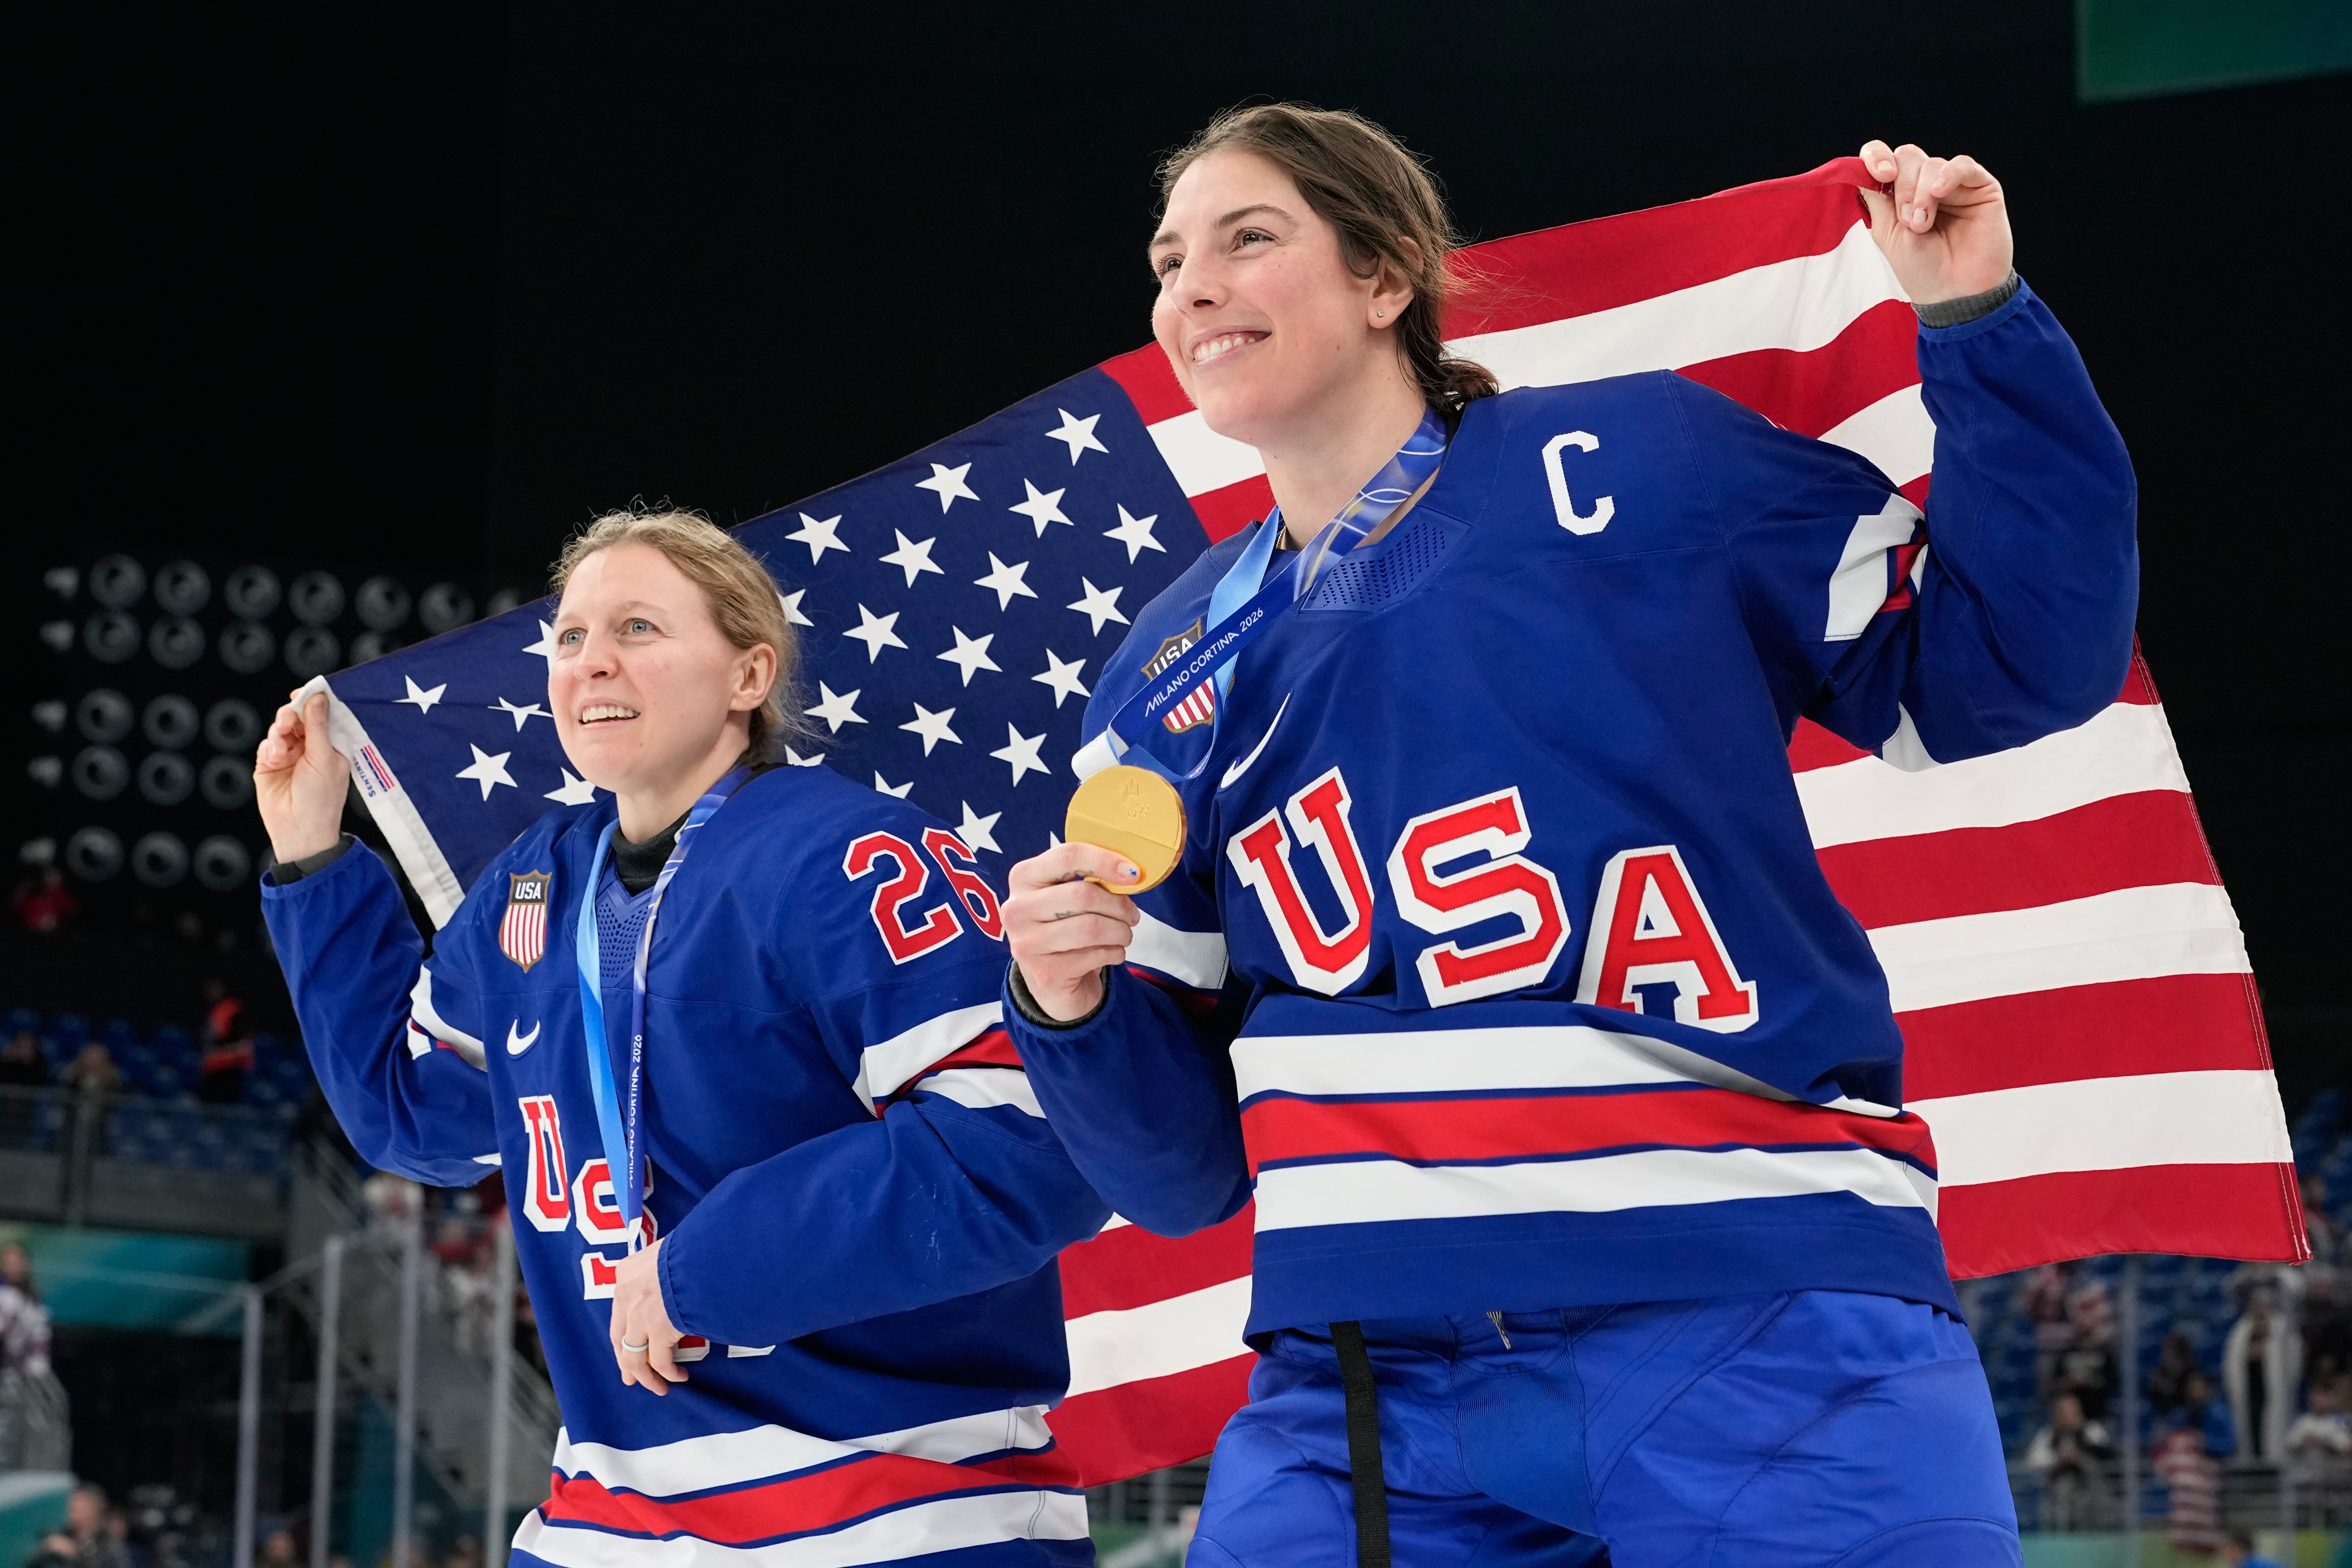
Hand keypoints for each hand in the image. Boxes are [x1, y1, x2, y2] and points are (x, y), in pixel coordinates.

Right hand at [255, 690, 351, 864]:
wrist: (299, 829)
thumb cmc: (321, 798)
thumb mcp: (324, 757)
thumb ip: (318, 726)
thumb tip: (319, 696)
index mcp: (331, 745)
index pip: (322, 715)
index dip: (314, 702)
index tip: (306, 692)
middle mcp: (310, 747)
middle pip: (298, 717)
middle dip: (291, 714)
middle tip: (288, 717)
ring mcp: (289, 755)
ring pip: (280, 728)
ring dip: (279, 732)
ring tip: (281, 748)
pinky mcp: (269, 763)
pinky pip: (266, 744)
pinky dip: (269, 747)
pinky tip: (274, 758)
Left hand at [609, 1237, 687, 1394]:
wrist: (710, 1253)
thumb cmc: (696, 1249)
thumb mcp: (666, 1252)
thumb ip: (658, 1270)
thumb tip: (668, 1284)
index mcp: (626, 1274)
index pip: (619, 1311)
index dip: (622, 1333)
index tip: (627, 1346)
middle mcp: (626, 1295)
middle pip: (619, 1338)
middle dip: (626, 1361)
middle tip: (631, 1378)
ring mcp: (639, 1314)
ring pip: (633, 1356)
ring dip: (645, 1376)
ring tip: (658, 1388)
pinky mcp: (659, 1329)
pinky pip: (660, 1360)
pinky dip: (668, 1373)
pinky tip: (679, 1377)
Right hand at [1002, 842, 1143, 1021]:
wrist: (1052, 983)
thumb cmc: (1065, 928)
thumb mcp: (1067, 895)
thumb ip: (1088, 877)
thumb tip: (1129, 872)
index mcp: (1024, 878)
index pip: (1067, 856)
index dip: (1105, 861)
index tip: (1133, 873)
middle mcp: (1017, 909)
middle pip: (1083, 894)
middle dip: (1119, 905)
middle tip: (1133, 915)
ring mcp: (1027, 944)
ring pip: (1091, 927)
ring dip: (1120, 932)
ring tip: (1125, 935)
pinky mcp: (1045, 973)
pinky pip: (1095, 955)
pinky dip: (1115, 953)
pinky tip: (1112, 953)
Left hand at [1856, 140, 2012, 305]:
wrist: (1954, 292)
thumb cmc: (1920, 269)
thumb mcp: (1887, 232)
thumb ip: (1877, 197)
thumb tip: (1861, 167)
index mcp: (1898, 194)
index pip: (1883, 158)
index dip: (1876, 157)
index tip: (1880, 174)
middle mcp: (1924, 185)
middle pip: (1907, 156)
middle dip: (1902, 186)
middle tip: (1908, 220)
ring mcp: (1953, 184)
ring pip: (1931, 163)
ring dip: (1922, 193)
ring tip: (1923, 225)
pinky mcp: (1980, 187)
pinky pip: (1963, 165)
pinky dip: (1949, 175)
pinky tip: (1941, 192)